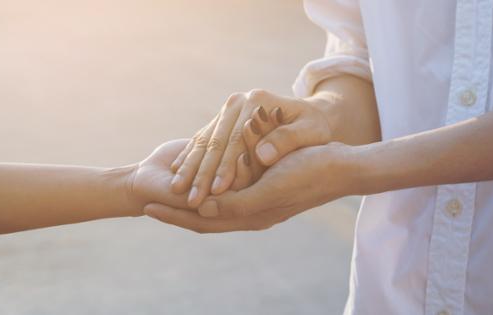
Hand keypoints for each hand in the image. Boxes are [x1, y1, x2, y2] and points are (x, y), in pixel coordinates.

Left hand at [144, 142, 357, 231]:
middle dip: (175, 210)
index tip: (146, 205)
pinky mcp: (263, 190)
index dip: (173, 215)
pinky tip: (202, 177)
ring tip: (169, 191)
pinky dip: (210, 187)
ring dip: (191, 200)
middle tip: (147, 201)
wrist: (341, 168)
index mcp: (249, 216)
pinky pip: (229, 192)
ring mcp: (257, 203)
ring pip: (214, 205)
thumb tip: (201, 209)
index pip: (201, 220)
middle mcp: (250, 214)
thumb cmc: (309, 173)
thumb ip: (236, 203)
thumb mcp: (271, 189)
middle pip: (203, 216)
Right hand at [169, 90, 332, 207]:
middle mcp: (238, 102)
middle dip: (201, 172)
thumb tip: (261, 155)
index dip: (226, 168)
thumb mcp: (311, 132)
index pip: (236, 141)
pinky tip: (178, 174)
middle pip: (214, 141)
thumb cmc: (315, 127)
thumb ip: (286, 141)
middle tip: (190, 198)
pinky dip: (189, 157)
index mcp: (257, 102)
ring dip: (190, 167)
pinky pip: (201, 139)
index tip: (218, 192)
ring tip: (178, 190)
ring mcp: (227, 109)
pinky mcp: (222, 117)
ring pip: (203, 141)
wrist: (312, 112)